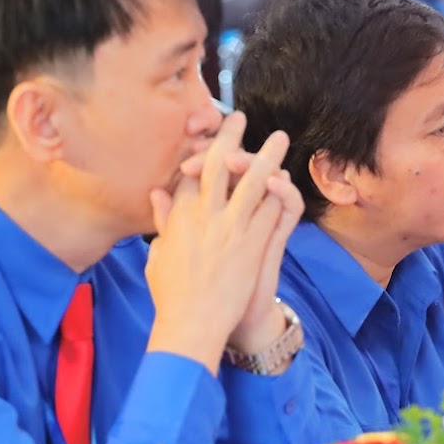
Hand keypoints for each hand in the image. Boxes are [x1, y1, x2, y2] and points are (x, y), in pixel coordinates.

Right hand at [145, 112, 294, 368]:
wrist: (193, 324)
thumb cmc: (172, 296)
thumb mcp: (158, 255)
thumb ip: (162, 221)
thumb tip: (157, 194)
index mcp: (179, 217)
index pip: (191, 174)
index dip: (203, 152)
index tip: (212, 139)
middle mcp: (204, 216)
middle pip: (218, 164)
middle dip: (230, 137)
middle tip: (241, 119)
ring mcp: (231, 228)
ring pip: (252, 180)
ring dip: (267, 155)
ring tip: (278, 138)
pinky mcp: (253, 243)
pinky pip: (271, 208)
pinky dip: (279, 192)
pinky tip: (286, 180)